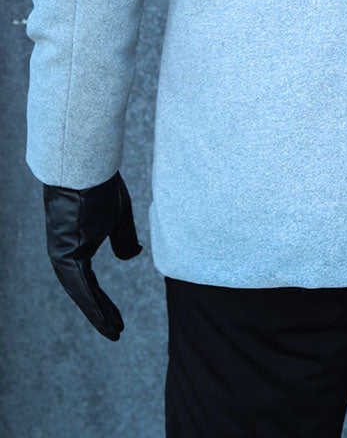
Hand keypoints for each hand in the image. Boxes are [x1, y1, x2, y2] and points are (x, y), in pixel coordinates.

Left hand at [42, 169, 142, 339]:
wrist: (85, 167)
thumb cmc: (100, 187)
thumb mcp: (118, 216)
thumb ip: (123, 238)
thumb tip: (130, 257)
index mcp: (75, 246)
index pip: (87, 281)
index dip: (101, 300)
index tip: (116, 319)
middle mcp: (64, 254)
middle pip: (83, 292)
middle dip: (100, 312)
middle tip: (116, 331)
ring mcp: (62, 254)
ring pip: (81, 293)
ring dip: (98, 314)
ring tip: (114, 331)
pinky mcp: (65, 253)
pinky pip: (80, 285)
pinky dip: (93, 304)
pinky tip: (105, 318)